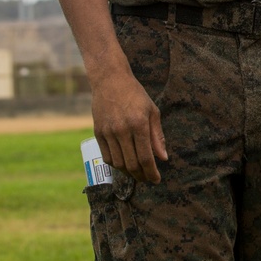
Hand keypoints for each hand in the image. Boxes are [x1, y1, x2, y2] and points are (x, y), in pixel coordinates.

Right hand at [91, 67, 167, 183]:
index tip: (156, 180)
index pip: (146, 157)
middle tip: (148, 179)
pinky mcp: (98, 132)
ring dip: (128, 173)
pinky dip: (116, 165)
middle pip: (132, 164)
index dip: (152, 173)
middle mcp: (122, 130)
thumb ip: (157, 136)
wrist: (110, 80)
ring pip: (118, 163)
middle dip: (141, 176)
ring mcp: (108, 132)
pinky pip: (106, 156)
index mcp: (139, 124)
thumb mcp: (152, 111)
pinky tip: (124, 164)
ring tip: (137, 173)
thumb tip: (163, 158)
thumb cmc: (135, 95)